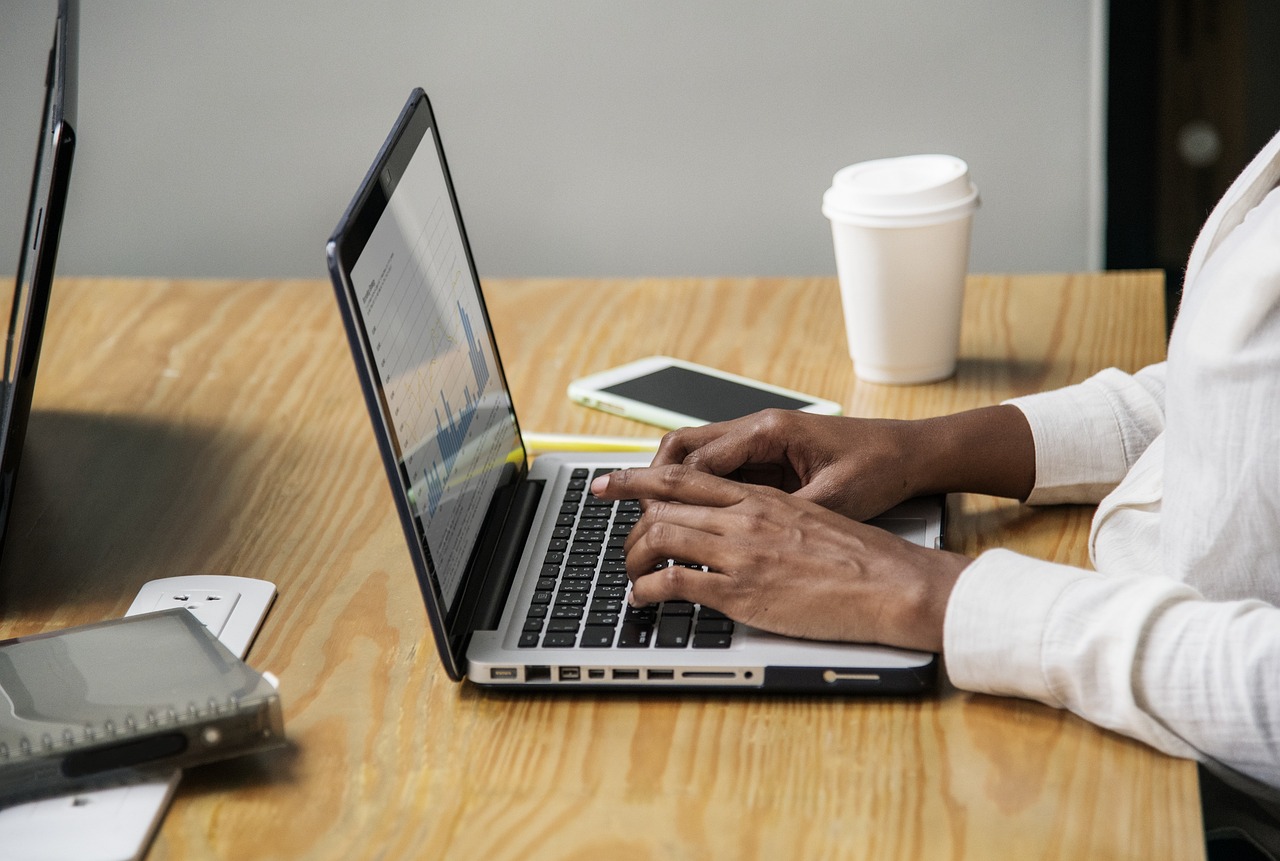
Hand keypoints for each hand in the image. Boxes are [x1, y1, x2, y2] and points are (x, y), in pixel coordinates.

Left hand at [591, 464, 970, 652]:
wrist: (893, 582)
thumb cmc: (862, 557)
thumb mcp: (811, 518)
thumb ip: (771, 517)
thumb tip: (743, 526)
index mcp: (761, 497)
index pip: (685, 477)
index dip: (639, 478)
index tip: (613, 482)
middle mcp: (745, 517)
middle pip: (663, 504)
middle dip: (627, 518)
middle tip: (614, 533)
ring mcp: (741, 553)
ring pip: (661, 537)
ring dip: (634, 556)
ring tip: (630, 572)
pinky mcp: (743, 592)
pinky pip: (676, 582)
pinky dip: (648, 589)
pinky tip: (642, 598)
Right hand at [650, 405, 1035, 519]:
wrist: (912, 454)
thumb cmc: (879, 468)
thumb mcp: (832, 499)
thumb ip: (783, 516)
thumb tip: (739, 542)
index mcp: (768, 432)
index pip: (696, 458)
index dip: (663, 489)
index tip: (640, 514)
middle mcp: (758, 430)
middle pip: (682, 448)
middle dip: (650, 477)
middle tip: (620, 502)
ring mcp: (761, 443)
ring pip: (696, 457)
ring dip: (670, 484)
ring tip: (643, 515)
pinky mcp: (769, 457)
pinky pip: (719, 470)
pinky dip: (696, 491)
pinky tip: (686, 517)